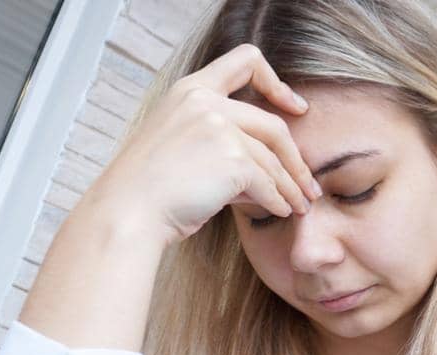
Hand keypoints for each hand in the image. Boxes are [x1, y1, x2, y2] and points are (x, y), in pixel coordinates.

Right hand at [84, 43, 321, 248]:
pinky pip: (268, 184)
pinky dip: (278, 202)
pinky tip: (283, 213)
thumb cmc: (151, 188)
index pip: (245, 60)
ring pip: (274, 160)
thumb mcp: (180, 144)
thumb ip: (219, 141)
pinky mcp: (233, 160)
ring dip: (292, 187)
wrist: (128, 212)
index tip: (296, 108)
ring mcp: (220, 128)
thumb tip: (268, 168)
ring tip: (301, 205)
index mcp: (190, 90)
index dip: (277, 83)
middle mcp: (206, 102)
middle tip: (309, 183)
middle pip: (274, 124)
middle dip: (297, 159)